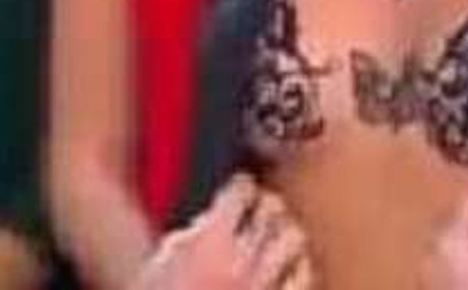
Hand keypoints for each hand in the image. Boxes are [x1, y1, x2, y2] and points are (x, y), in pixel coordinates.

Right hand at [130, 175, 313, 289]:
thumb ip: (192, 236)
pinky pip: (301, 276)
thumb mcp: (165, 265)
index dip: (240, 187)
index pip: (239, 192)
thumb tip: (215, 217)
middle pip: (270, 208)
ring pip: (292, 238)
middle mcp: (239, 261)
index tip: (241, 189)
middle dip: (266, 203)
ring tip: (277, 234)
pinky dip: (298, 266)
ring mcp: (261, 287)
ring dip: (285, 231)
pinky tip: (288, 267)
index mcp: (208, 244)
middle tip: (261, 207)